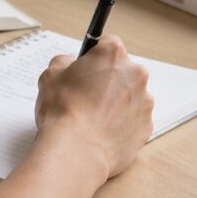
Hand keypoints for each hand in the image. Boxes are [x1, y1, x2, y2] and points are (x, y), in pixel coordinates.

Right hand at [34, 35, 154, 179]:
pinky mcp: (146, 127)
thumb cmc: (62, 112)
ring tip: (92, 120)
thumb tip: (71, 66)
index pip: (107, 45)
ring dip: (115, 104)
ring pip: (130, 97)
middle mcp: (136, 74)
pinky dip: (121, 125)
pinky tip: (101, 134)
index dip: (93, 58)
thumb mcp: (50, 75)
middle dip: (107, 81)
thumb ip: (64, 63)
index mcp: (113, 54)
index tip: (85, 70)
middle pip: (122, 71)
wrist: (76, 152)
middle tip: (86, 97)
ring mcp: (144, 102)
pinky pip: (133, 121)